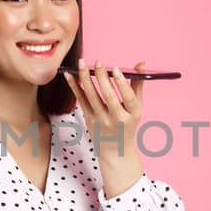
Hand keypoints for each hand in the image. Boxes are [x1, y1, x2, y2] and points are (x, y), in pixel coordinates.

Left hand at [64, 59, 149, 198]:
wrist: (115, 149)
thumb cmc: (127, 122)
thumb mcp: (137, 106)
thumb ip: (138, 84)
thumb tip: (141, 62)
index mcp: (133, 114)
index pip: (128, 98)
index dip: (121, 83)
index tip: (116, 69)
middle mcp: (117, 119)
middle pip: (108, 97)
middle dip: (102, 78)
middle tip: (98, 62)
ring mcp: (101, 121)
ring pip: (91, 97)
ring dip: (85, 78)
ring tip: (82, 63)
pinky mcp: (88, 120)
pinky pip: (81, 100)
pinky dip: (74, 86)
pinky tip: (69, 74)